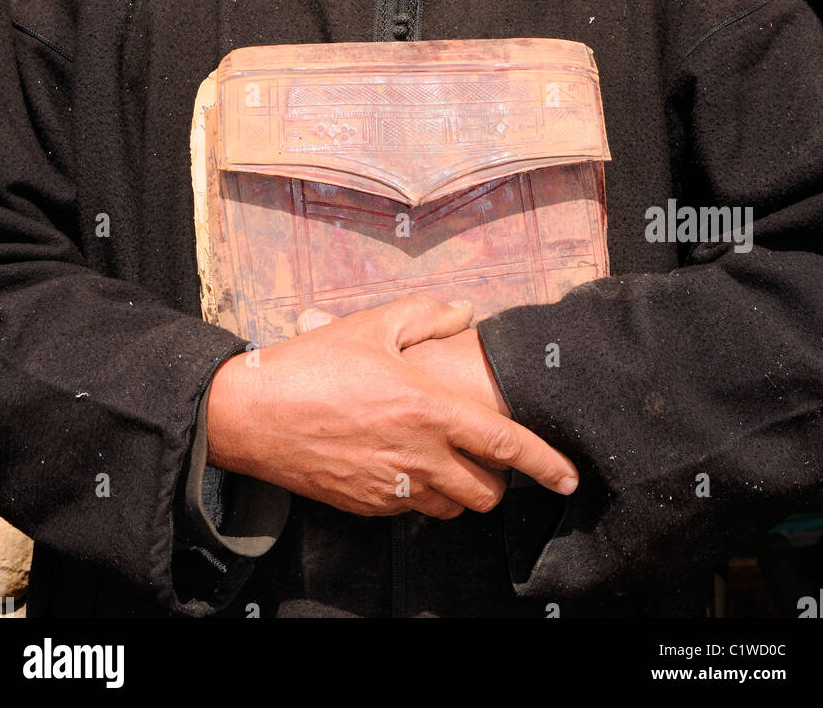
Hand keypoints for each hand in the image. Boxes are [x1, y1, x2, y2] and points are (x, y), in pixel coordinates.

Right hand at [207, 293, 578, 519]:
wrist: (252, 413)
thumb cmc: (313, 364)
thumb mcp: (372, 326)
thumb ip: (426, 315)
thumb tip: (465, 311)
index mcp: (429, 409)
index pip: (506, 445)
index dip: (546, 465)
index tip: (570, 478)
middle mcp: (418, 456)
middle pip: (486, 492)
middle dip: (498, 480)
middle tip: (488, 455)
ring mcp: (391, 487)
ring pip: (452, 508)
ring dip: (460, 490)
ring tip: (447, 460)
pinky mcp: (366, 505)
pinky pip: (411, 510)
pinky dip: (420, 494)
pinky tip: (403, 464)